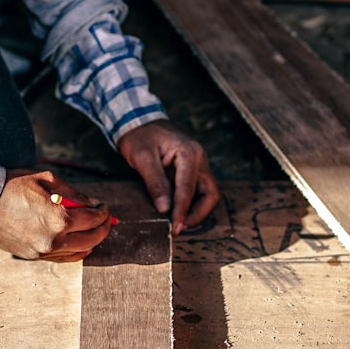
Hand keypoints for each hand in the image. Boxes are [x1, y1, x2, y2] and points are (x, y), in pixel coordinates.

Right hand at [0, 169, 113, 261]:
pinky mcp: (33, 257)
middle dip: (103, 228)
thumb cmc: (12, 186)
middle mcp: (53, 240)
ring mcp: (43, 251)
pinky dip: (76, 251)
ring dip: (91, 241)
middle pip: (92, 239)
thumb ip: (74, 193)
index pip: (93, 219)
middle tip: (106, 219)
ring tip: (94, 230)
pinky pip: (63, 258)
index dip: (104, 212)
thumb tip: (93, 204)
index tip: (104, 206)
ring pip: (79, 252)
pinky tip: (80, 243)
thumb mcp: (46, 180)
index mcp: (59, 219)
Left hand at [116, 119, 219, 234]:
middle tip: (179, 227)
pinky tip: (177, 212)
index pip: (189, 189)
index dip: (182, 211)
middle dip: (197, 214)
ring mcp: (199, 165)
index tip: (174, 227)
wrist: (139, 120)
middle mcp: (200, 159)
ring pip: (207, 194)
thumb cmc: (139, 136)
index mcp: (189, 153)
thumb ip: (155, 182)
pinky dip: (191, 204)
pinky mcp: (192, 170)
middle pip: (210, 194)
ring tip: (177, 222)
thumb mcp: (142, 157)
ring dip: (196, 211)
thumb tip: (164, 208)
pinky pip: (198, 191)